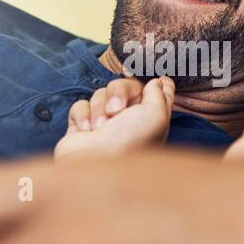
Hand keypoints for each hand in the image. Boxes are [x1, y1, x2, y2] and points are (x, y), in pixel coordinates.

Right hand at [53, 76, 174, 160]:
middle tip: (116, 110)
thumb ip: (158, 94)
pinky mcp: (81, 127)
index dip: (159, 85)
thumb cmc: (129, 142)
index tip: (163, 78)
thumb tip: (157, 82)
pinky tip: (86, 132)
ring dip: (99, 108)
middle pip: (124, 85)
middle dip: (118, 92)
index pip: (156, 94)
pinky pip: (80, 105)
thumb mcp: (156, 115)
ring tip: (100, 128)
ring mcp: (103, 123)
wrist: (95, 164)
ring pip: (100, 94)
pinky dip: (83, 116)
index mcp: (149, 118)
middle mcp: (128, 120)